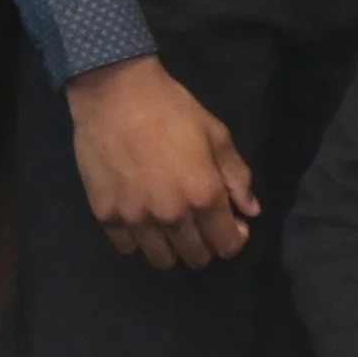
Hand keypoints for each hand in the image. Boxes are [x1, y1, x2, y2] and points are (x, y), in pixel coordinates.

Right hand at [65, 54, 257, 269]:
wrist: (116, 96)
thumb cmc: (172, 110)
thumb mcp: (216, 135)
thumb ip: (237, 177)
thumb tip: (251, 211)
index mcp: (204, 195)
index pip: (227, 244)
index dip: (234, 239)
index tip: (232, 226)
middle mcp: (172, 217)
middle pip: (196, 258)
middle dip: (206, 246)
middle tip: (201, 224)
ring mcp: (136, 220)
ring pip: (162, 260)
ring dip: (173, 248)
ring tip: (172, 226)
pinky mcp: (106, 216)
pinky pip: (128, 248)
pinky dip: (139, 241)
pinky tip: (143, 220)